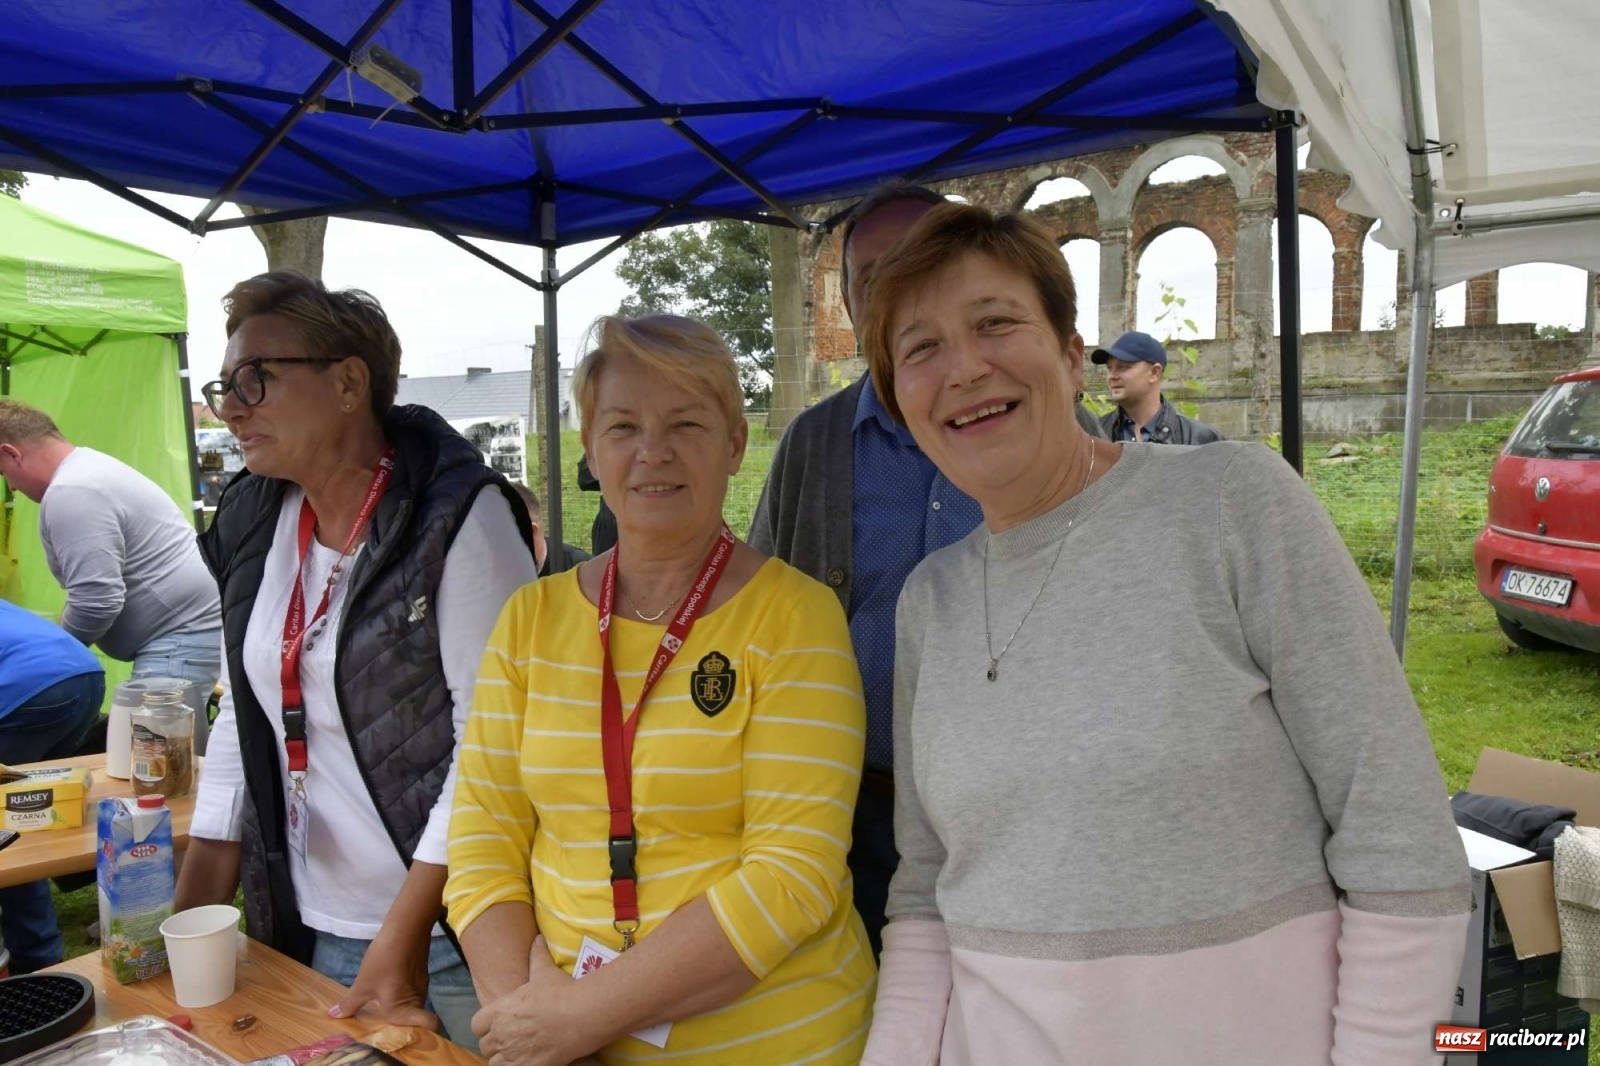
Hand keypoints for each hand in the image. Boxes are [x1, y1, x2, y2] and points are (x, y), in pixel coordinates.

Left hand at [329, 927, 438, 1029]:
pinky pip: (411, 989)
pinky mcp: (420, 972)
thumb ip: (350, 1003)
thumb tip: (333, 1016)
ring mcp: (422, 985)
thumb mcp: (363, 983)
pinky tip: (387, 979)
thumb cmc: (384, 961)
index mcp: (405, 1008)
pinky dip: (401, 989)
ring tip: (379, 998)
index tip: (400, 1032)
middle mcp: (419, 999)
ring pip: (412, 1002)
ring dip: (399, 1003)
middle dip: (401, 1020)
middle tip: (379, 1018)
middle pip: (415, 1017)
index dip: (421, 1032)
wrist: (405, 928)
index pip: (428, 1025)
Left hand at [473, 936, 600, 1065]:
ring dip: (504, 1057)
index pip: (476, 1024)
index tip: (499, 1024)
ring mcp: (511, 1053)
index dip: (487, 1025)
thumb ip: (537, 955)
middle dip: (496, 1042)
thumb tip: (538, 938)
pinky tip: (527, 1060)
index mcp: (499, 1010)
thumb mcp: (545, 971)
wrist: (580, 1015)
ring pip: (494, 1062)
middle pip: (485, 1045)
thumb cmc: (560, 991)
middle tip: (512, 1038)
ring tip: (519, 1052)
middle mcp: (500, 1033)